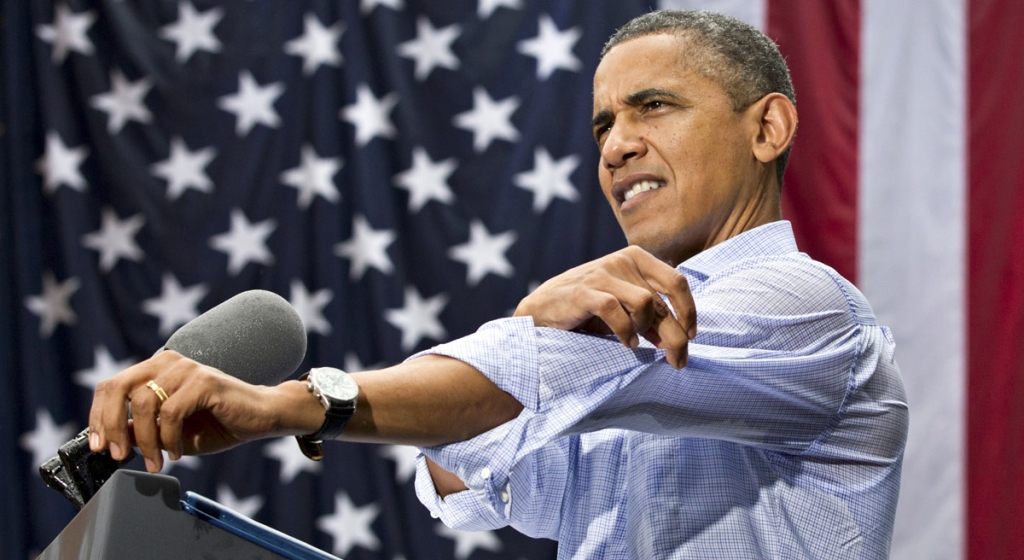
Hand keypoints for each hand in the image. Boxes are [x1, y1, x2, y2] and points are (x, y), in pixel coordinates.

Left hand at [88, 350, 315, 471]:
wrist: (260, 418)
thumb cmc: (217, 423)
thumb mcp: (169, 431)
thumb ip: (141, 430)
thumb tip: (110, 440)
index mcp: (156, 369)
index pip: (111, 385)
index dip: (98, 417)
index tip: (99, 446)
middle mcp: (168, 362)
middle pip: (118, 388)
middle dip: (111, 426)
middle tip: (119, 455)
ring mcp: (187, 369)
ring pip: (143, 404)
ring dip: (144, 440)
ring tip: (155, 461)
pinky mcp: (204, 382)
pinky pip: (171, 412)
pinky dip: (168, 438)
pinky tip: (176, 452)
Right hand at [514, 246, 695, 367]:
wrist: (541, 313)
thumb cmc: (586, 311)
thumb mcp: (624, 307)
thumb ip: (649, 315)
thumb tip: (679, 337)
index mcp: (636, 258)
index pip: (676, 281)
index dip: (689, 310)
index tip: (691, 334)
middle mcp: (621, 260)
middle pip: (662, 300)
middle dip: (674, 335)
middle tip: (677, 360)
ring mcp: (602, 273)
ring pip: (645, 304)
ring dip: (645, 330)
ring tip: (635, 343)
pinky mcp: (585, 291)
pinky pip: (617, 311)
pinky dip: (625, 332)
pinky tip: (625, 343)